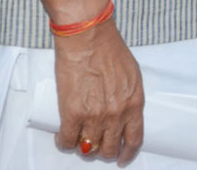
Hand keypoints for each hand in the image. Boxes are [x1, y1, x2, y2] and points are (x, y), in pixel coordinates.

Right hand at [54, 20, 144, 164]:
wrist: (88, 38)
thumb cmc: (109, 50)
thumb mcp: (132, 75)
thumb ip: (129, 96)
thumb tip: (124, 113)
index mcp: (134, 103)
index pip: (134, 139)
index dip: (127, 153)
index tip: (122, 158)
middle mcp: (116, 114)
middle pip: (109, 148)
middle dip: (103, 150)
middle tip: (97, 144)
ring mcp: (93, 116)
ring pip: (88, 148)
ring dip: (83, 146)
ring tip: (79, 137)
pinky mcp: (71, 114)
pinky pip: (66, 141)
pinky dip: (63, 141)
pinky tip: (63, 134)